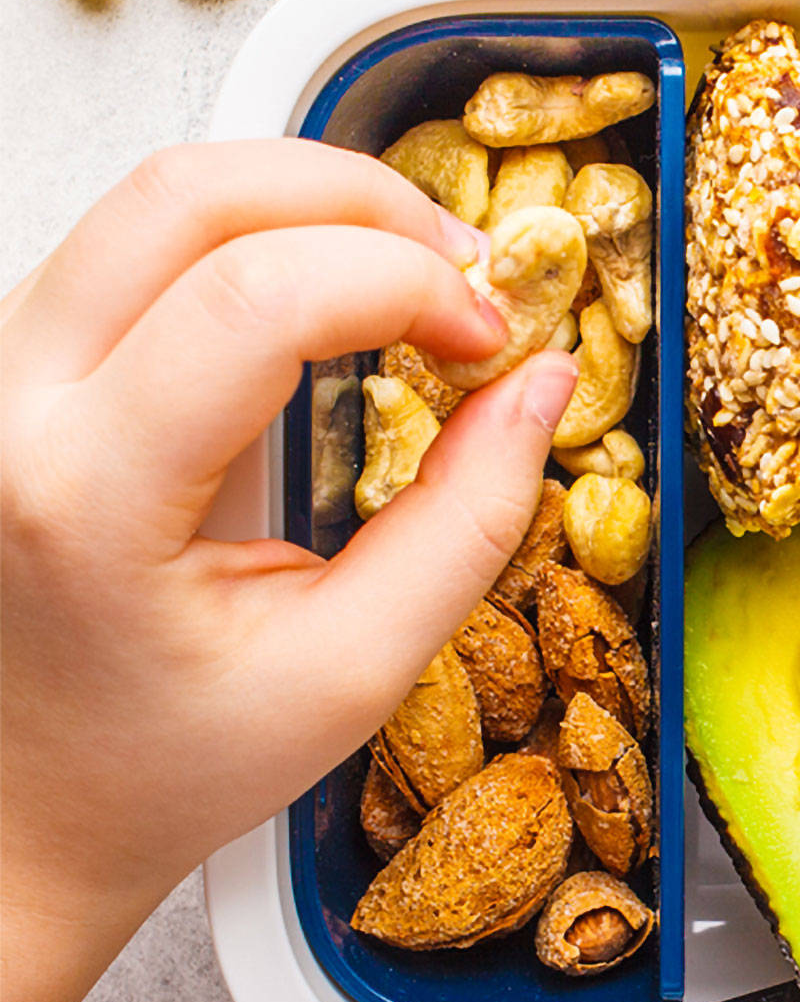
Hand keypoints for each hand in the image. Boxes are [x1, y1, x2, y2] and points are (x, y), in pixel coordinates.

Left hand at [0, 141, 579, 1001]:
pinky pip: (138, 240)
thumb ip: (468, 523)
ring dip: (310, 204)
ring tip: (410, 281)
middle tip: (463, 270)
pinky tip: (330, 301)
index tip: (490, 337)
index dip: (405, 281)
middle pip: (190, 193)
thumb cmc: (164, 764)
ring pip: (160, 195)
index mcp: (87, 497)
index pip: (256, 298)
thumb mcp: (351, 674)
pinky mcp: (17, 362)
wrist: (25, 808)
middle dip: (362, 198)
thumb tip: (544, 385)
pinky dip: (258, 238)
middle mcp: (10, 410)